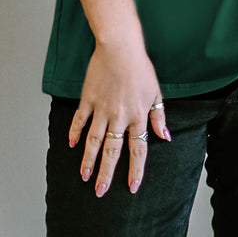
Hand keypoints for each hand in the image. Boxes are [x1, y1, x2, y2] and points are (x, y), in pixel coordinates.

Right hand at [68, 39, 171, 197]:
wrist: (120, 47)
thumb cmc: (140, 67)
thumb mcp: (156, 92)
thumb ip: (159, 116)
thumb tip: (166, 136)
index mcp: (138, 115)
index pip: (138, 149)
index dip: (135, 170)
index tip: (132, 187)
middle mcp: (119, 116)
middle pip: (112, 151)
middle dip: (106, 174)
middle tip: (100, 191)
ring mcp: (102, 109)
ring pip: (94, 141)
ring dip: (88, 160)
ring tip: (84, 176)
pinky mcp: (88, 99)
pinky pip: (80, 120)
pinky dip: (75, 132)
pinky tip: (71, 145)